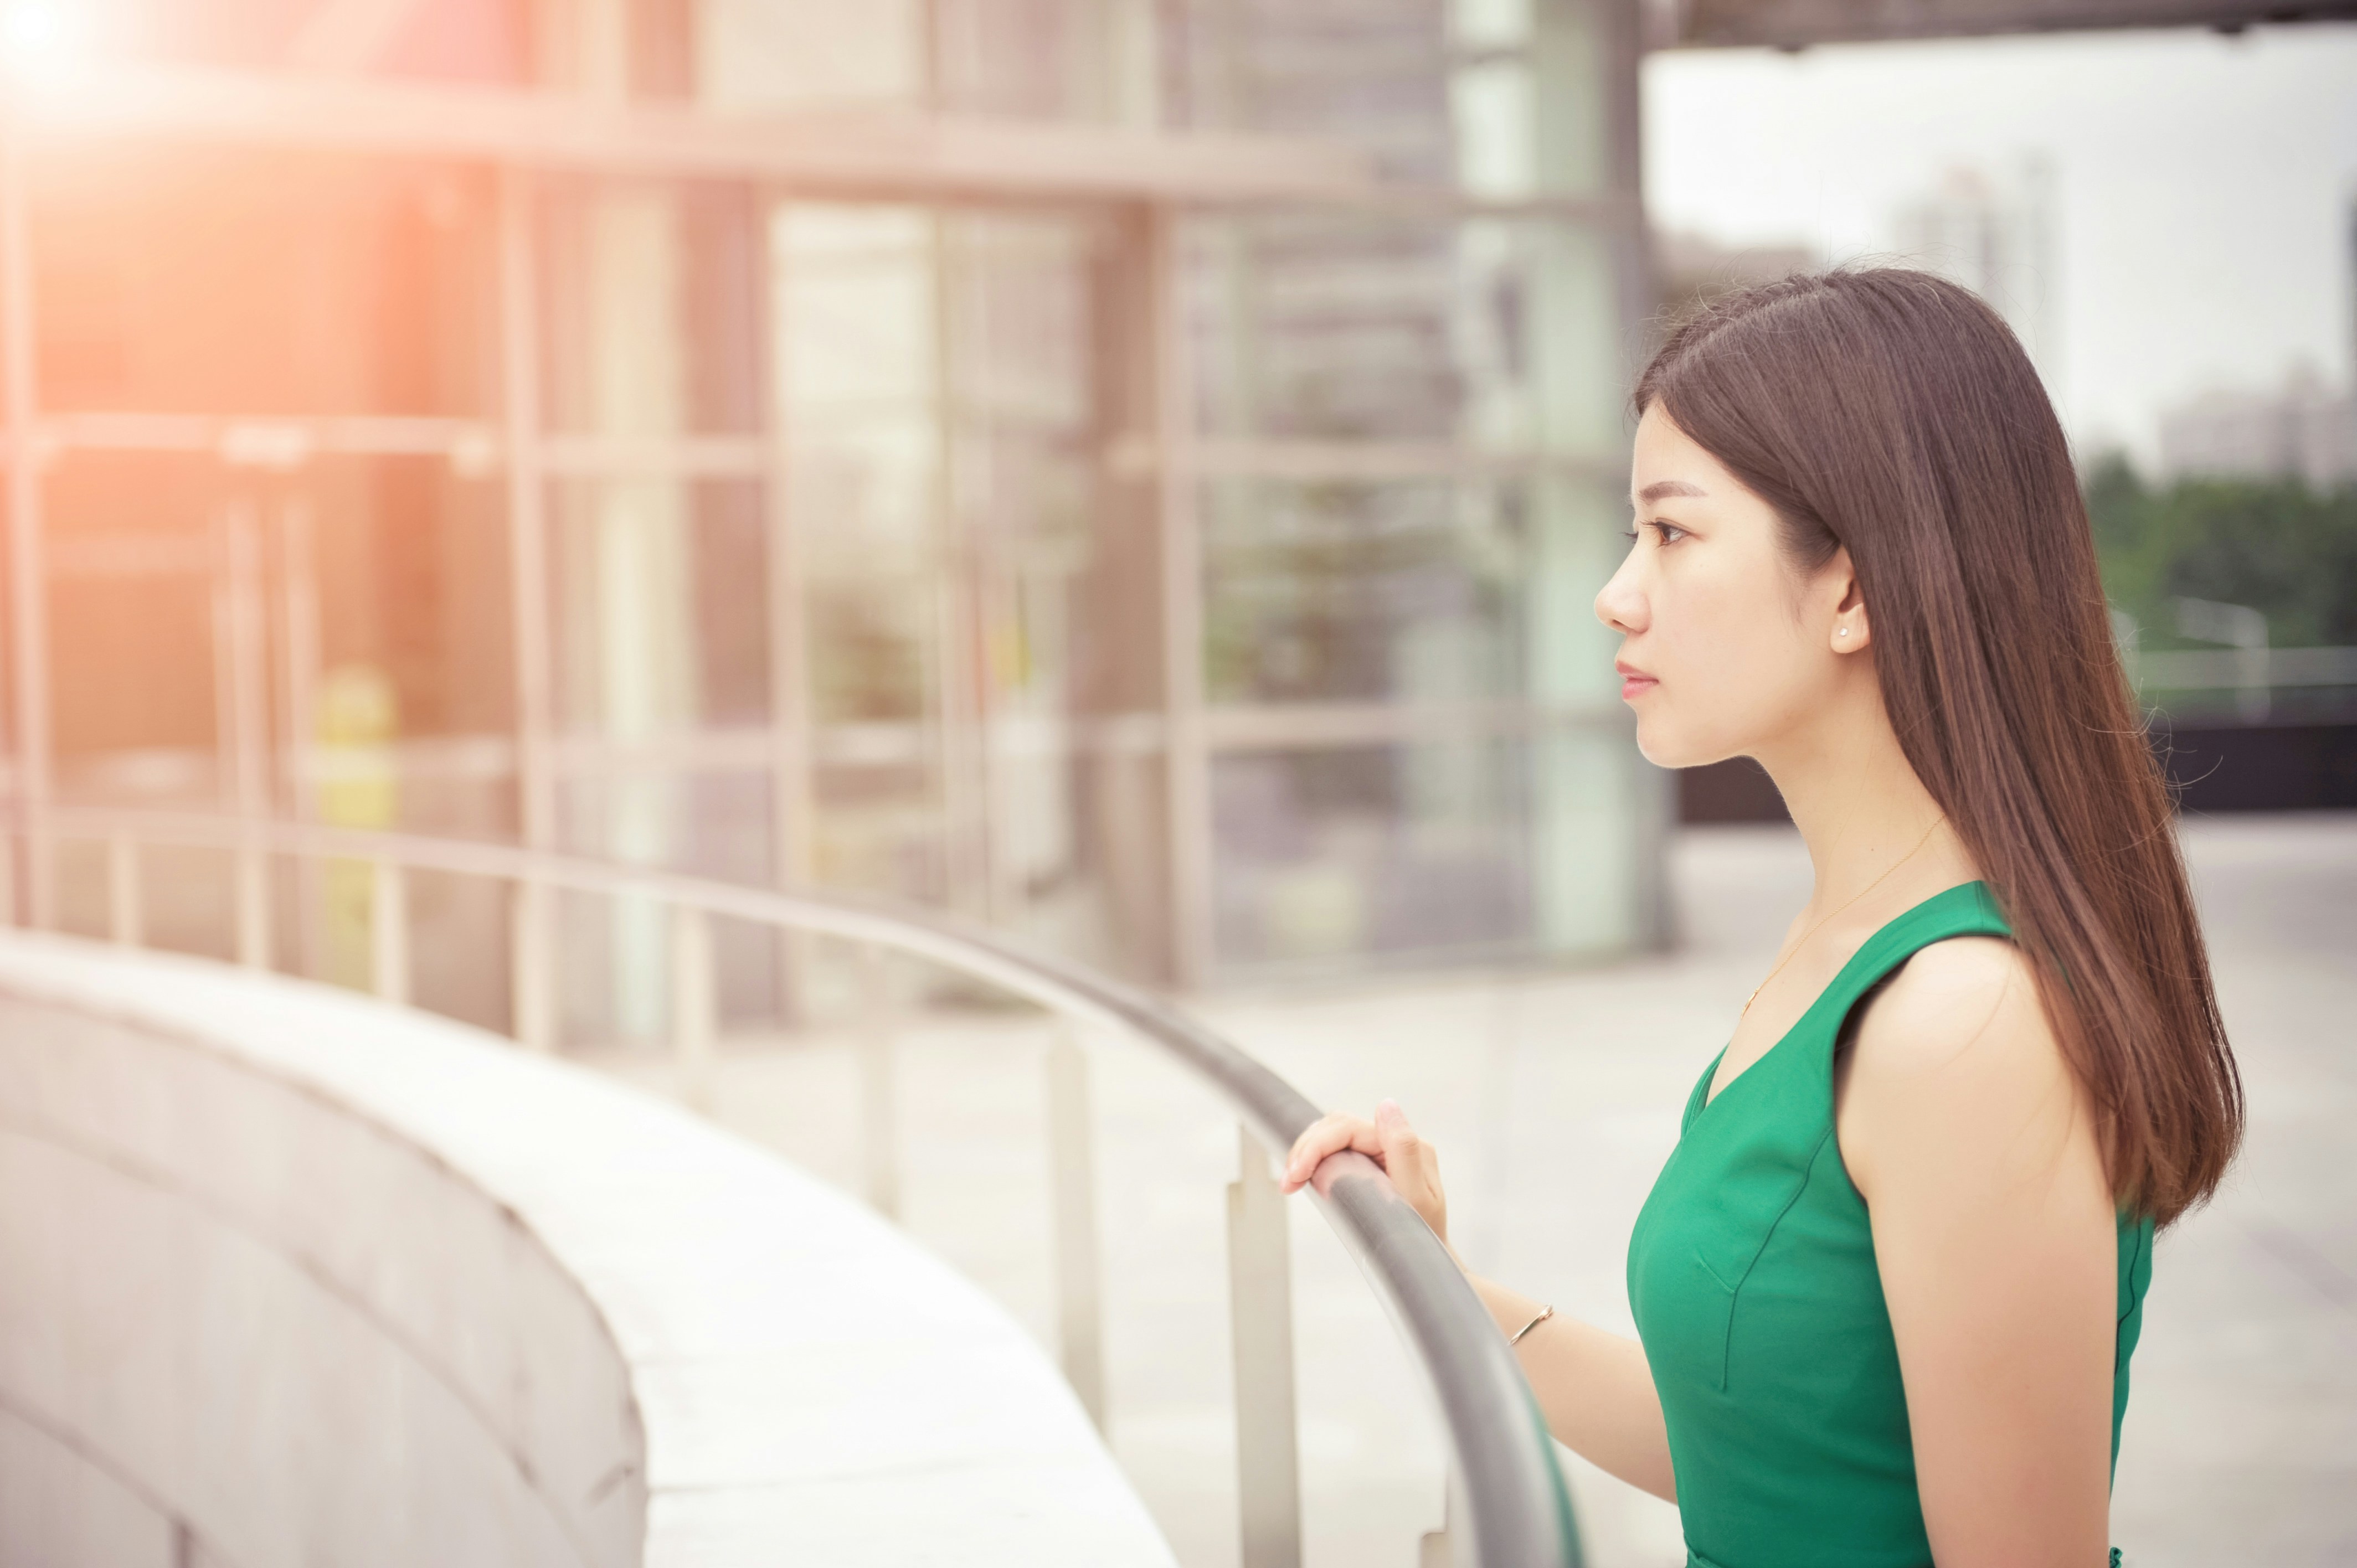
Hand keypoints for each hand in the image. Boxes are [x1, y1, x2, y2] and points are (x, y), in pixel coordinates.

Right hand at [1280, 1099, 1447, 1244]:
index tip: (1296, 1174)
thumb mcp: (1418, 1199)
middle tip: (1287, 1183)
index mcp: (1407, 1147)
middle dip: (1306, 1148)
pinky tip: (1302, 1177)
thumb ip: (1404, 1150)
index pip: (1349, 1128)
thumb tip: (1387, 1105)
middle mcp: (1394, 1143)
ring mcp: (1380, 1153)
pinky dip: (1314, 1160)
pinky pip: (1335, 1150)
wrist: (1425, 1264)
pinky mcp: (1367, 1165)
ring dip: (1305, 1154)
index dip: (1316, 1145)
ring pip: (1331, 1135)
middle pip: (1336, 1126)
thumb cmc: (1424, 1239)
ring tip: (1290, 1182)